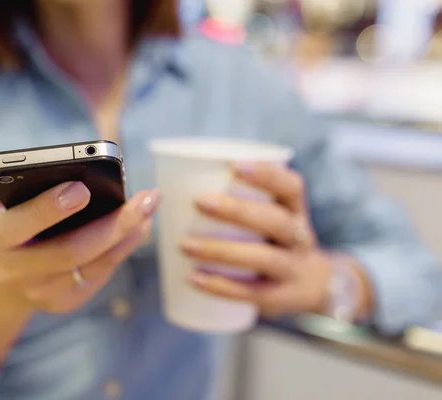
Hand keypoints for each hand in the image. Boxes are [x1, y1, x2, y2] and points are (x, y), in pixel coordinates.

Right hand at [0, 172, 159, 314]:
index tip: (81, 188)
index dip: (48, 209)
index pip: (17, 225)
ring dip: (127, 235)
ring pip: (92, 265)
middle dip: (111, 224)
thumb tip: (24, 163)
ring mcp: (41, 292)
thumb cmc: (4, 220)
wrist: (6, 274)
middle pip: (69, 251)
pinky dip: (124, 249)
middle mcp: (14, 271)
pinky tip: (141, 226)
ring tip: (149, 206)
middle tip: (144, 199)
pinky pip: (100, 274)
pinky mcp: (65, 302)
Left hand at [180, 163, 331, 318]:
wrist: (313, 285)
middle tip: (199, 201)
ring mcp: (294, 269)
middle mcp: (300, 238)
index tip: (234, 165)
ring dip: (222, 250)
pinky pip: (252, 292)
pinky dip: (221, 285)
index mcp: (295, 210)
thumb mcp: (269, 215)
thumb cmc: (272, 239)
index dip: (267, 175)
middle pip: (277, 221)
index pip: (291, 187)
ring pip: (264, 257)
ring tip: (185, 245)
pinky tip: (194, 278)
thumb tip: (172, 185)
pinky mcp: (282, 298)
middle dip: (238, 210)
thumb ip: (237, 200)